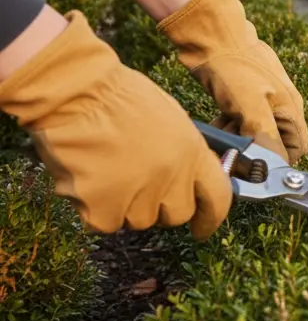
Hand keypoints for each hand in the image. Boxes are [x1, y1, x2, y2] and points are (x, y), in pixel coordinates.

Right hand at [0, 11, 231, 238]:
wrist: (76, 92)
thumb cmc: (119, 97)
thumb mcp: (170, 119)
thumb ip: (183, 153)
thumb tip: (184, 177)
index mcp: (193, 152)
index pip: (218, 198)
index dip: (211, 217)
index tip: (202, 228)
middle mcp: (172, 178)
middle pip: (176, 214)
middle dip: (160, 206)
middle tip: (137, 186)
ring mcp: (138, 195)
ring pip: (137, 220)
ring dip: (124, 205)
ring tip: (106, 171)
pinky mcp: (103, 208)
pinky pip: (104, 223)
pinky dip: (94, 208)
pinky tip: (87, 178)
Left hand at [158, 0, 307, 163]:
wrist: (212, 33)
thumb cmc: (234, 66)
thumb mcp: (250, 106)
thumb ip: (265, 138)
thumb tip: (272, 168)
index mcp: (291, 109)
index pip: (295, 150)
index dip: (276, 162)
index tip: (251, 166)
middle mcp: (282, 107)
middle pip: (273, 143)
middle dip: (252, 151)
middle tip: (229, 148)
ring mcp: (263, 101)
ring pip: (254, 134)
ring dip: (237, 140)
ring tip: (218, 135)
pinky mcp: (245, 97)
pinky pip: (241, 123)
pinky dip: (229, 128)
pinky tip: (215, 125)